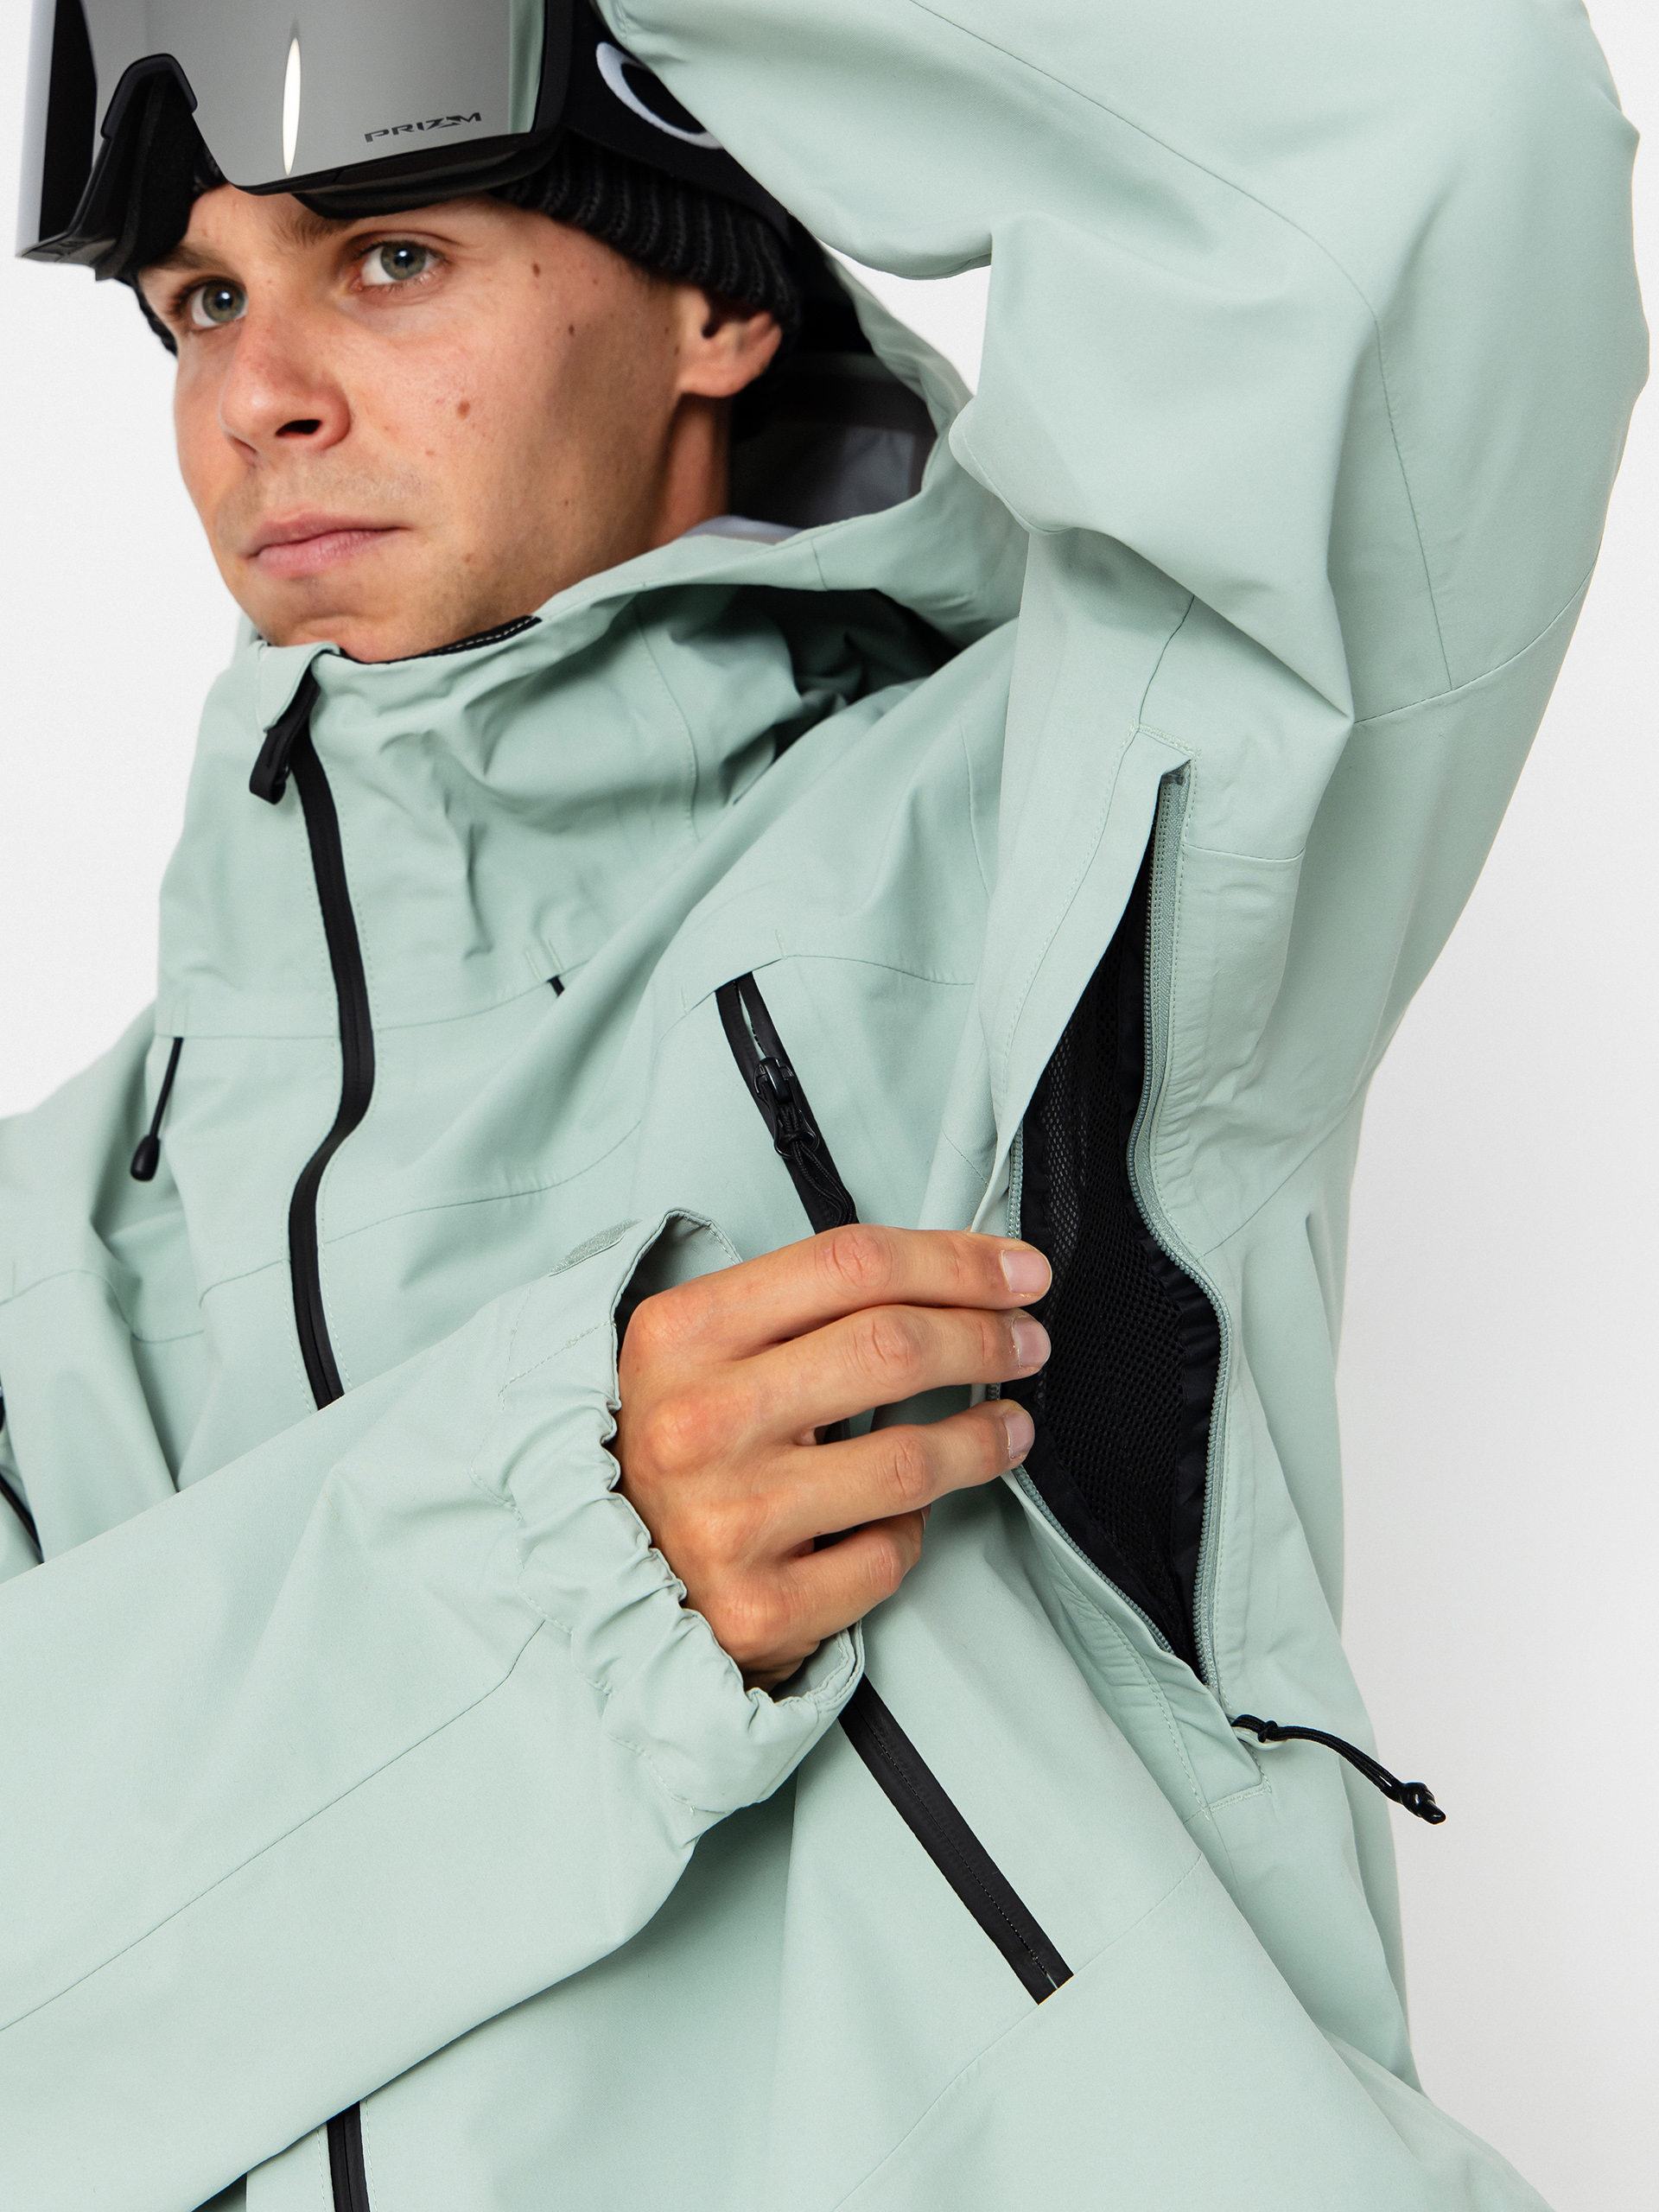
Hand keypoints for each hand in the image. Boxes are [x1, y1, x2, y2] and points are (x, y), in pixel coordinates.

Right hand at [612, 1225, 1049, 1689]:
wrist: (608, 1573)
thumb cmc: (681, 1447)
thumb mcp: (703, 1348)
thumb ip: (805, 1304)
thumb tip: (954, 1275)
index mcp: (681, 1335)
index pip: (849, 1263)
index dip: (955, 1260)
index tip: (1018, 1271)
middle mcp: (697, 1422)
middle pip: (891, 1348)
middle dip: (984, 1338)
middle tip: (1026, 1342)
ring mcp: (727, 1519)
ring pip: (909, 1458)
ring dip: (983, 1436)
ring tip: (1007, 1425)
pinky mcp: (759, 1606)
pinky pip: (887, 1554)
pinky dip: (912, 1531)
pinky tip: (904, 1516)